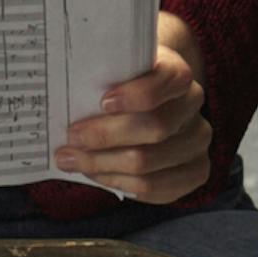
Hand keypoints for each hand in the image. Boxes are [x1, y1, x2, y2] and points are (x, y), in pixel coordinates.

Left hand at [52, 11, 212, 201]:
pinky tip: (96, 174)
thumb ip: (99, 74)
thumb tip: (60, 93)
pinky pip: (154, 188)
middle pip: (154, 128)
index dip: (137, 95)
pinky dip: (118, 182)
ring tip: (73, 160)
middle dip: (105, 137)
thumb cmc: (123, 82)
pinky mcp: (195, 171)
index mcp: (177, 73)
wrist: (151, 98)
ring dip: (103, 165)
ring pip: (148, 164)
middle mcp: (193, 106)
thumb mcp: (114, 68)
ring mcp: (197, 141)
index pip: (167, 81)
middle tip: (70, 138)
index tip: (103, 102)